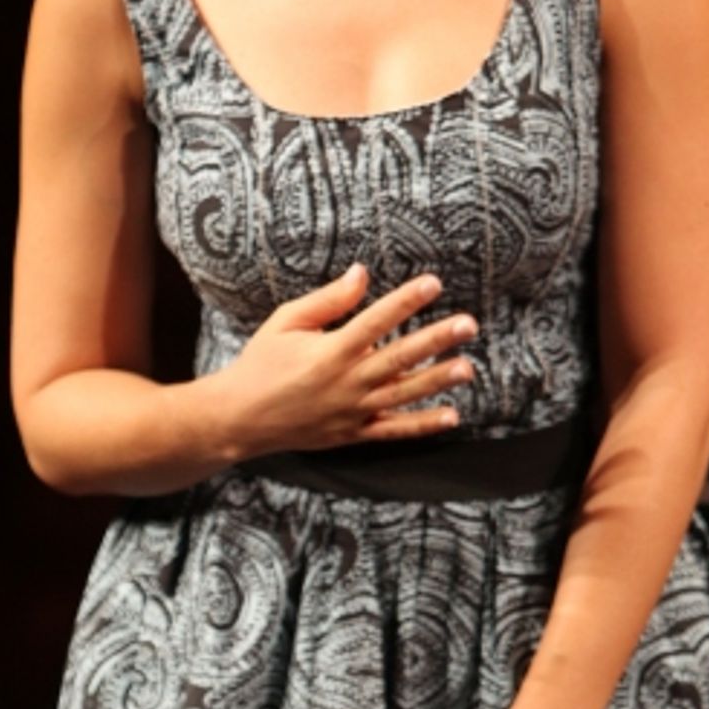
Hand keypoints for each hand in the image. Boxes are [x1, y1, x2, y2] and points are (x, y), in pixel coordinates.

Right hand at [220, 263, 478, 458]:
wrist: (239, 419)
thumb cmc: (262, 363)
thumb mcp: (286, 322)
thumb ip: (328, 300)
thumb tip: (361, 274)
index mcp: (329, 351)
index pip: (376, 320)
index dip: (406, 300)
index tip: (433, 283)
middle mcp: (346, 382)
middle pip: (399, 357)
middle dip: (436, 339)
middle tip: (469, 324)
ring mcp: (352, 412)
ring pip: (404, 395)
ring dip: (438, 380)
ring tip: (468, 367)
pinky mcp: (353, 434)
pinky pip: (394, 430)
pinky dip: (423, 425)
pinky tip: (452, 416)